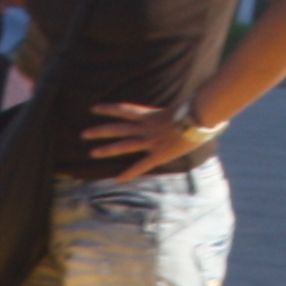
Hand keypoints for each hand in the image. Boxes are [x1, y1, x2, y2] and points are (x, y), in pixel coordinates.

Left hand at [81, 99, 213, 182]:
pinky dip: (130, 172)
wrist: (201, 117)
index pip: (124, 109)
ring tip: (92, 153)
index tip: (93, 108)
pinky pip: (142, 164)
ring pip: (125, 145)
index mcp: (150, 115)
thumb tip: (178, 107)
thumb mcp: (179, 107)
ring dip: (108, 149)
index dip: (108, 109)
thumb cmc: (195, 109)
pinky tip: (118, 179)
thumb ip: (172, 110)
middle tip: (83, 133)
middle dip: (100, 131)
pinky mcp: (160, 154)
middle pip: (119, 128)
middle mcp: (147, 127)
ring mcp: (152, 141)